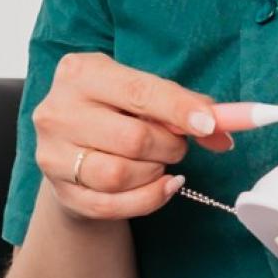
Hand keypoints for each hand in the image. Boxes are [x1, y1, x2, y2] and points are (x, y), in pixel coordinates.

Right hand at [33, 52, 230, 223]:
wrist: (72, 148)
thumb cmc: (114, 113)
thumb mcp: (141, 94)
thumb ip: (183, 105)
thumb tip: (224, 125)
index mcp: (81, 72)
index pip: (139, 91)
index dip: (179, 109)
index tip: (210, 124)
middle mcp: (58, 110)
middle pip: (133, 138)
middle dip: (170, 146)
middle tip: (179, 146)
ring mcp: (53, 153)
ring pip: (120, 175)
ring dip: (156, 172)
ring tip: (160, 162)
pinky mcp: (61, 191)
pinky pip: (113, 205)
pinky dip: (148, 199)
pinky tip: (161, 186)